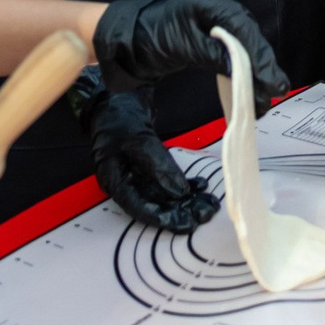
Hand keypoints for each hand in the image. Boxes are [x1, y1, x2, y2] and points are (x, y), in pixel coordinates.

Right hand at [68, 68, 216, 232]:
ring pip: (164, 195)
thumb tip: (180, 191)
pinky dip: (185, 184)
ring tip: (209, 203)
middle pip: (155, 204)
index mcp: (115, 181)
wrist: (115, 99)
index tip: (185, 224)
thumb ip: (158, 166)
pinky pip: (168, 181)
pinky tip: (202, 185)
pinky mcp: (148, 166)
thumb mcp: (138, 141)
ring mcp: (137, 175)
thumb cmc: (119, 119)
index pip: (138, 208)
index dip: (162, 218)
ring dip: (186, 200)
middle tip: (206, 213)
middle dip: (181, 212)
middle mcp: (126, 183)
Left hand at [94, 0, 285, 101]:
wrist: (128, 39)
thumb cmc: (150, 37)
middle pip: (250, 38)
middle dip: (263, 67)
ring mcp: (219, 20)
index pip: (244, 28)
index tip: (273, 81)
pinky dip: (243, 71)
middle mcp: (221, 6)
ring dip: (255, 73)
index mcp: (213, 1)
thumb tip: (242, 69)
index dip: (261, 56)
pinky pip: (235, 52)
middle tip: (277, 91)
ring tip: (265, 99)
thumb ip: (213, 54)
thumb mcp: (181, 46)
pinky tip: (253, 88)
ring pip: (246, 47)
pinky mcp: (215, 35)